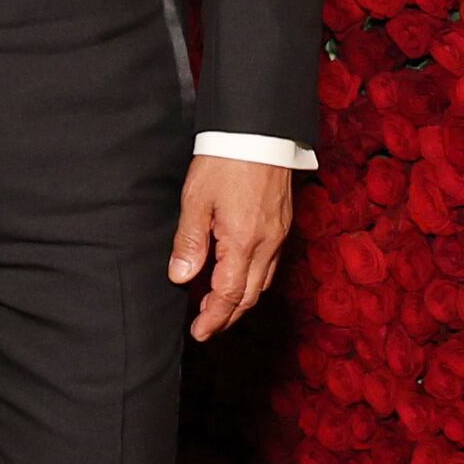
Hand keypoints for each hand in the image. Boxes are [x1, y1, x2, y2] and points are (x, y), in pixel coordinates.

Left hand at [169, 155, 293, 340]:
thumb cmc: (226, 160)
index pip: (229, 295)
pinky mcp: (282, 224)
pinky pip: (270, 265)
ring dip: (241, 301)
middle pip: (250, 295)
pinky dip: (254, 280)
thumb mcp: (197, 200)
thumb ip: (189, 242)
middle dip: (228, 316)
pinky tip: (239, 277)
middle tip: (206, 328)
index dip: (214, 318)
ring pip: (263, 282)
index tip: (200, 333)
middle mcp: (266, 244)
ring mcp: (278, 235)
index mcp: (243, 242)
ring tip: (219, 308)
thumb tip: (181, 278)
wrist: (260, 130)